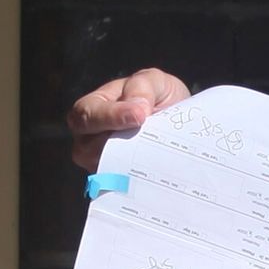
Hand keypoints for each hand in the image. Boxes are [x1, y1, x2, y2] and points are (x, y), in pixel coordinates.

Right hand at [67, 67, 191, 169]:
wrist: (182, 121)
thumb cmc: (159, 97)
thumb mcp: (154, 81)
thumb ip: (141, 87)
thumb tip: (136, 109)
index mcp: (93, 108)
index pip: (87, 114)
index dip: (109, 116)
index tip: (139, 116)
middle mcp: (90, 138)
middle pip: (87, 149)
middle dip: (117, 145)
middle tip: (147, 140)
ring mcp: (104, 162)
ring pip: (105, 170)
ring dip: (129, 164)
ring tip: (154, 155)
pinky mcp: (119, 181)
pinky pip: (121, 186)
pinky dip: (138, 180)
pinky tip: (156, 172)